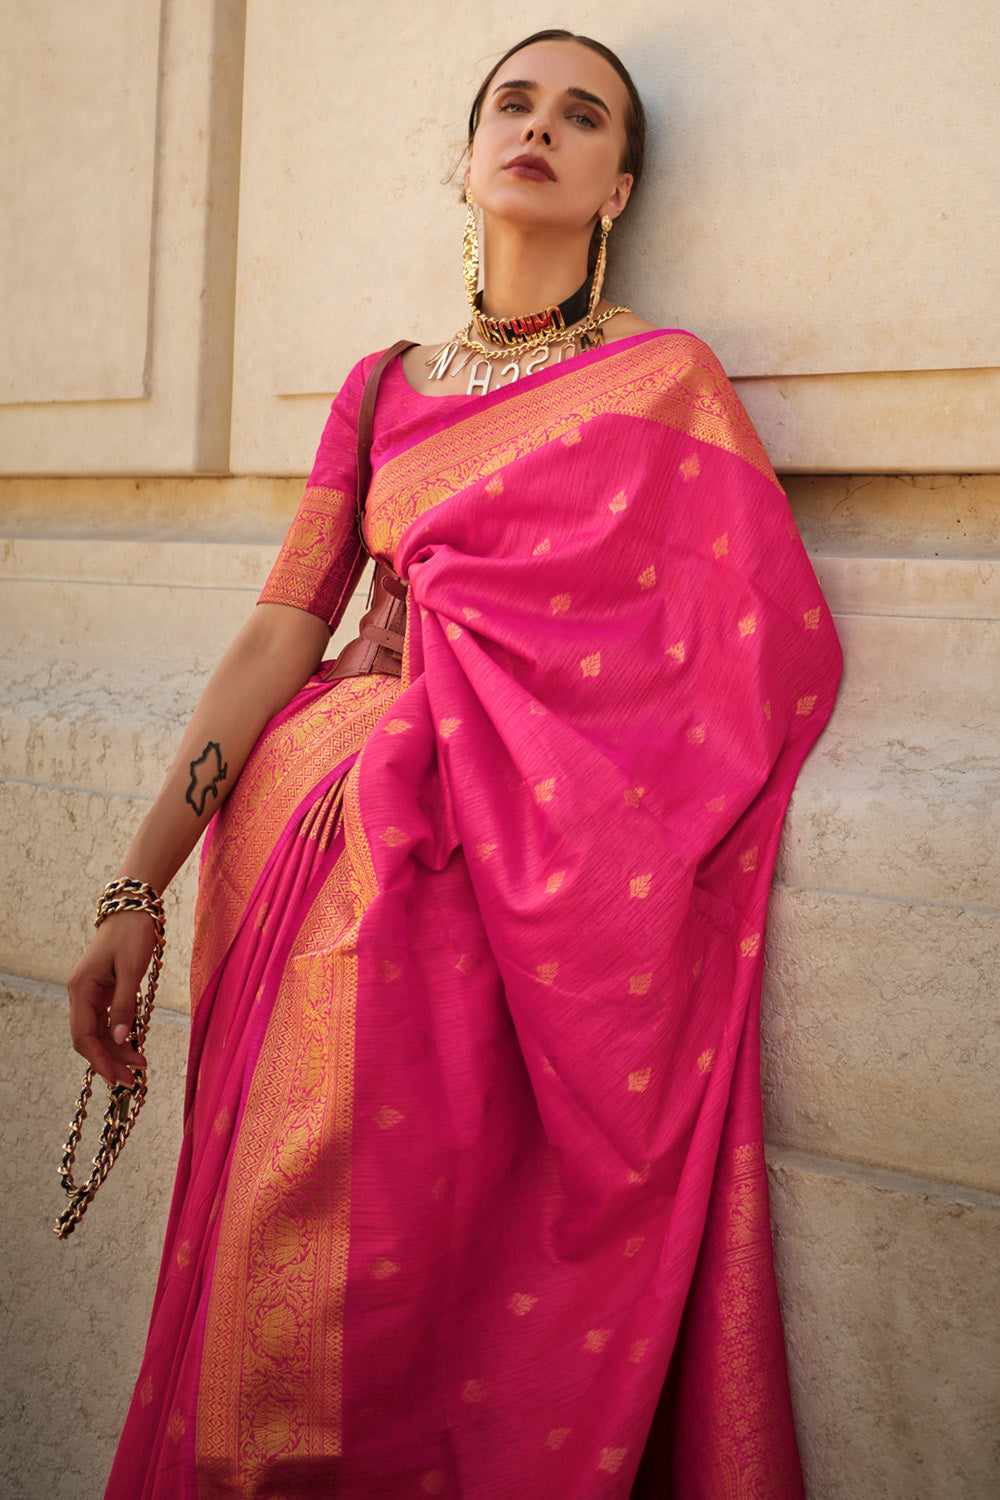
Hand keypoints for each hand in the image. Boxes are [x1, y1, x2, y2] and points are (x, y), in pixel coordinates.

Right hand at [67, 911, 155, 1087]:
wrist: (133, 909)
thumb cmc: (132, 934)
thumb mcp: (131, 970)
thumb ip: (124, 1006)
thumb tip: (119, 1040)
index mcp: (81, 989)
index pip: (83, 1035)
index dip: (98, 1060)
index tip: (115, 1078)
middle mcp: (81, 994)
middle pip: (89, 1038)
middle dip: (110, 1060)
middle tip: (133, 1080)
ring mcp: (91, 993)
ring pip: (99, 1032)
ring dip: (117, 1050)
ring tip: (140, 1065)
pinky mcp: (103, 992)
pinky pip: (106, 1021)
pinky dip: (119, 1035)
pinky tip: (134, 1045)